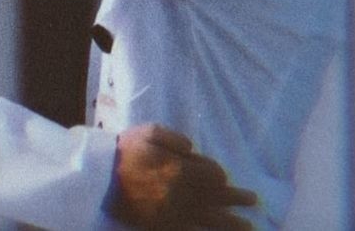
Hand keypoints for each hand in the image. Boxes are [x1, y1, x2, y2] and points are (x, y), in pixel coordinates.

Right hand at [112, 124, 255, 229]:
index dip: (217, 173)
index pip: (213, 174)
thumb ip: (174, 138)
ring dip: (231, 224)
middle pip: (218, 198)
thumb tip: (192, 148)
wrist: (100, 179)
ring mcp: (175, 214)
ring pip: (210, 220)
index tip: (218, 174)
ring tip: (249, 227)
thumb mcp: (148, 132)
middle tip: (253, 200)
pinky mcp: (165, 227)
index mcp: (181, 170)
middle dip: (237, 199)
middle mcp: (184, 194)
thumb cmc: (125, 151)